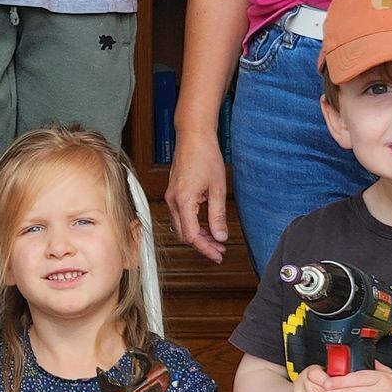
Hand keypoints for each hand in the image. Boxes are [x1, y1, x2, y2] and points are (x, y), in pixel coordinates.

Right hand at [166, 127, 229, 262]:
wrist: (193, 136)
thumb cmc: (205, 155)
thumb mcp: (217, 188)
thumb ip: (218, 215)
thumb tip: (220, 236)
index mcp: (183, 201)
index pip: (192, 235)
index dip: (206, 249)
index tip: (218, 255)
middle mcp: (173, 201)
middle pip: (184, 235)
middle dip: (202, 245)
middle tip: (220, 251)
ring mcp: (171, 197)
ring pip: (181, 227)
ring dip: (197, 236)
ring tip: (216, 240)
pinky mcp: (174, 194)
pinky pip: (180, 216)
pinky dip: (192, 225)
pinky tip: (206, 226)